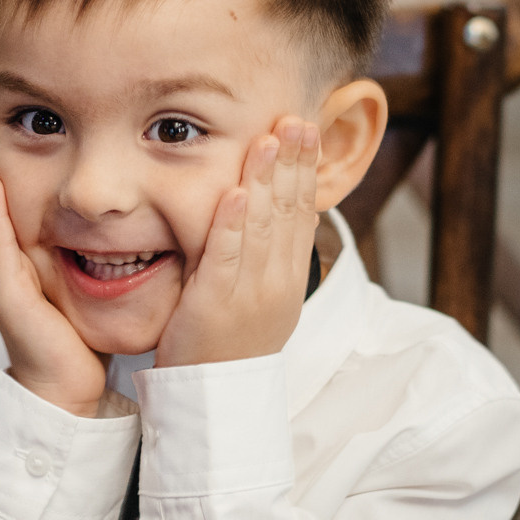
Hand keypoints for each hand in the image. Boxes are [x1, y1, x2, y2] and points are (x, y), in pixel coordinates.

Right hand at [0, 117, 104, 415]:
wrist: (65, 388)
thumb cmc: (78, 341)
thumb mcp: (88, 284)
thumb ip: (97, 253)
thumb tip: (129, 224)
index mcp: (22, 255)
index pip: (10, 195)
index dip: (3, 157)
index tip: (3, 116)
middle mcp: (5, 259)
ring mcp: (1, 273)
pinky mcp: (7, 290)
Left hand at [156, 118, 322, 368]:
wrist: (214, 399)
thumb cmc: (230, 345)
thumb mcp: (262, 300)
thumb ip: (268, 257)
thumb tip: (277, 211)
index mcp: (289, 280)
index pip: (304, 215)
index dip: (306, 171)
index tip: (306, 131)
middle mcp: (276, 284)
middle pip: (289, 213)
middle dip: (293, 164)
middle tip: (296, 120)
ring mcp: (248, 294)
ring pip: (262, 228)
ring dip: (266, 180)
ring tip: (269, 140)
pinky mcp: (215, 304)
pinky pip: (226, 258)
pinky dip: (233, 223)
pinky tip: (238, 192)